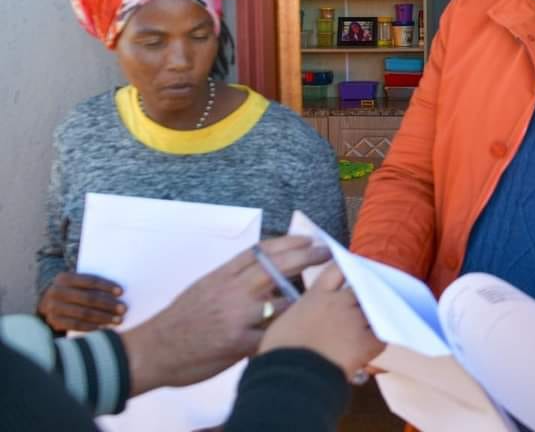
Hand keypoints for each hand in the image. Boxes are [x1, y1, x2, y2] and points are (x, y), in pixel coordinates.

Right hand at [38, 272, 125, 331]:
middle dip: (108, 304)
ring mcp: (53, 308)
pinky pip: (75, 325)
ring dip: (104, 317)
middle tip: (123, 309)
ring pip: (83, 313)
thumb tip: (120, 291)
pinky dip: (91, 327)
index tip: (121, 292)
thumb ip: (93, 283)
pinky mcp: (54, 321)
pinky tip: (103, 328)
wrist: (48, 302)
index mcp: (65, 278)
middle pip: (88, 298)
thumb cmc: (73, 290)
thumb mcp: (77, 282)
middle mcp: (57, 292)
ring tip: (118, 320)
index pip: (90, 281)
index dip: (107, 286)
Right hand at [122, 235, 330, 396]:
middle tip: (327, 253)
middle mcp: (233, 291)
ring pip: (283, 301)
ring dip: (301, 300)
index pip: (262, 251)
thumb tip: (266, 266)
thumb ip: (234, 276)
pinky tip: (301, 328)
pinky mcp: (240, 343)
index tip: (309, 238)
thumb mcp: (205, 286)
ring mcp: (237, 316)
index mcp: (224, 275)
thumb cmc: (180, 319)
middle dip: (307, 257)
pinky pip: (274, 334)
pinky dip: (288, 331)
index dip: (289, 242)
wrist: (152, 349)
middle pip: (277, 267)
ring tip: (319, 296)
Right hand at [259, 263, 385, 379]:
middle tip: (361, 308)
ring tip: (368, 327)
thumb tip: (309, 318)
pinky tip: (371, 346)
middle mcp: (340, 302)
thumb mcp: (286, 322)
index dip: (348, 268)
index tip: (352, 271)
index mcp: (317, 295)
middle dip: (363, 297)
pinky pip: (381, 337)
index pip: (338, 269)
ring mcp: (355, 321)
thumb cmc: (280, 353)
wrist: (291, 377)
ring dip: (373, 317)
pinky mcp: (366, 343)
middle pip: (362, 290)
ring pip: (374, 311)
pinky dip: (378, 340)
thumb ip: (304, 311)